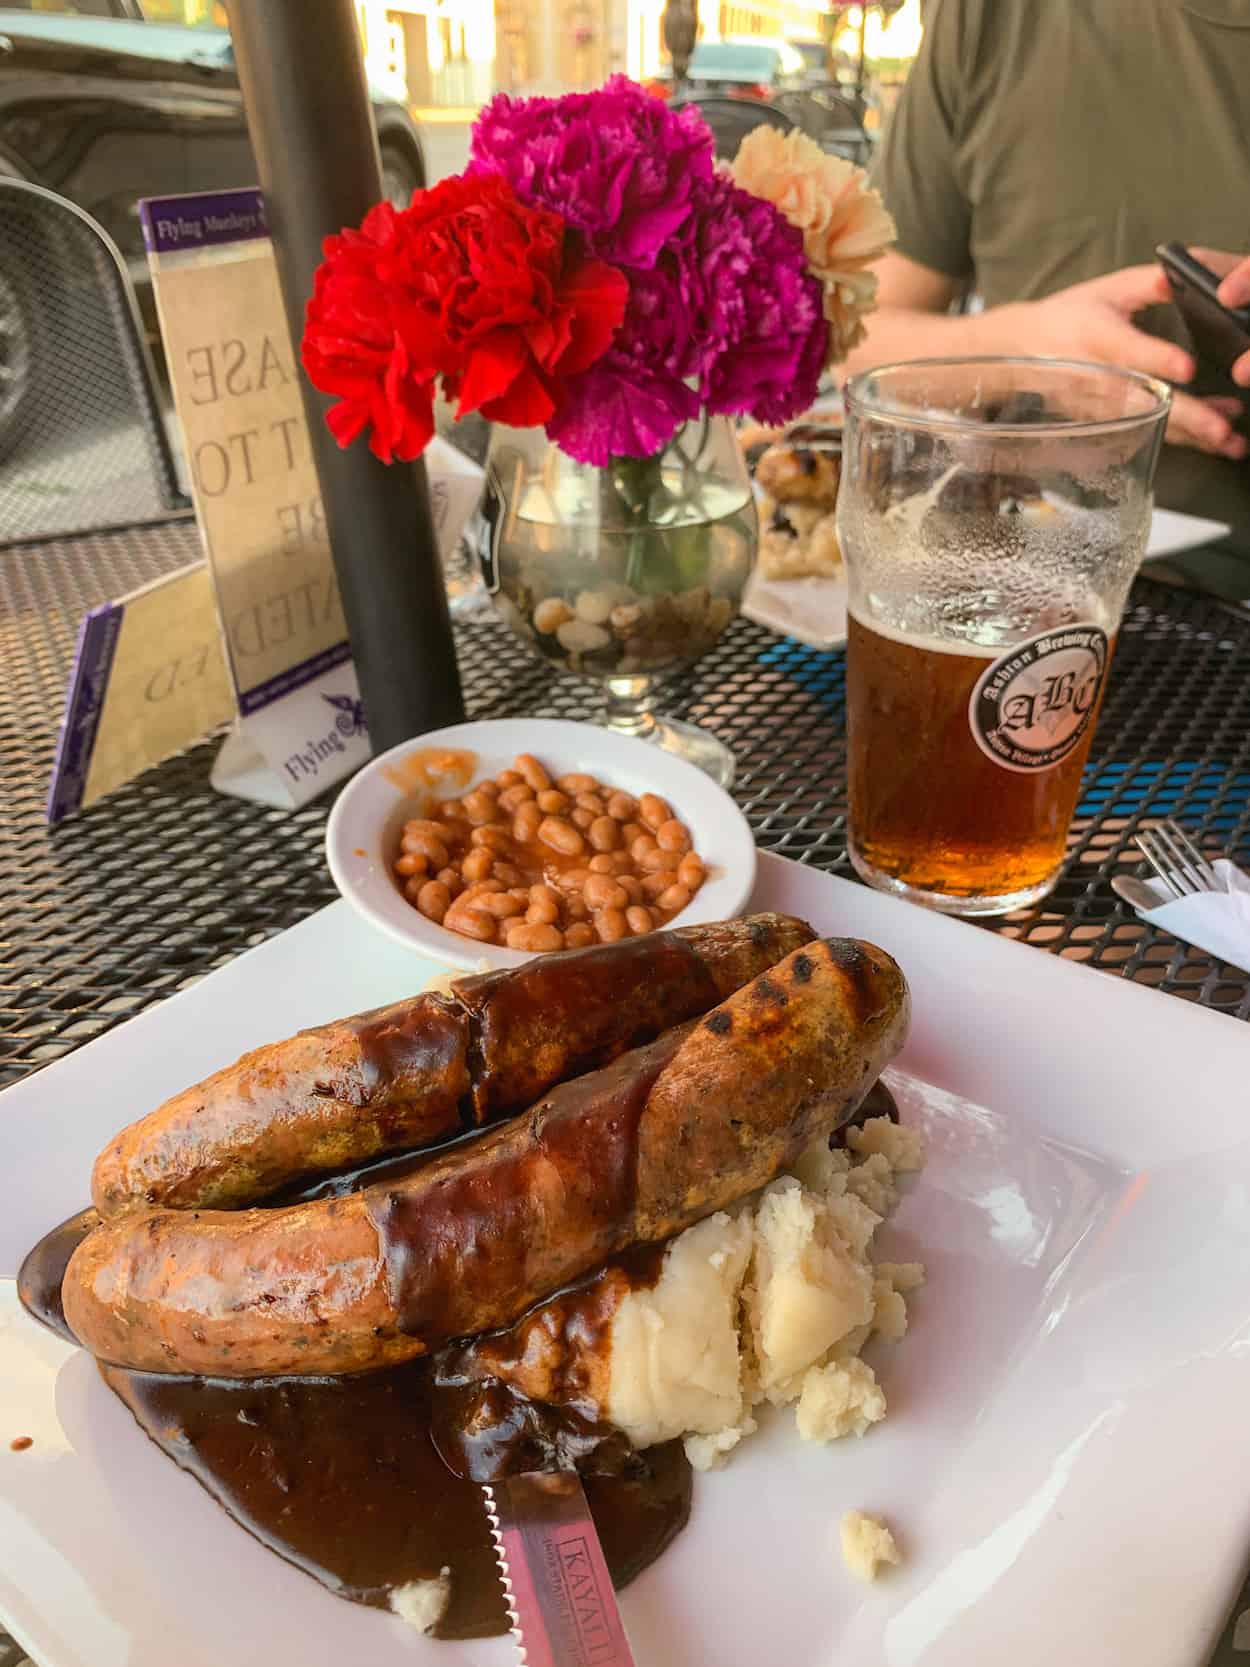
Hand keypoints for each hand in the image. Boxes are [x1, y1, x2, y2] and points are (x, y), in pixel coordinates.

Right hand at [1008, 266, 1245, 460]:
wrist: (1022, 349)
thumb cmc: (1069, 316)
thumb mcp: (1105, 289)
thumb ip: (1146, 283)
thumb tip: (1181, 277)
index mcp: (1095, 335)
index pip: (1127, 350)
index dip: (1157, 359)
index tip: (1187, 368)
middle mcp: (1096, 377)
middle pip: (1143, 402)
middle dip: (1184, 416)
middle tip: (1220, 427)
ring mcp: (1097, 407)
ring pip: (1148, 425)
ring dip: (1190, 435)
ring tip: (1229, 440)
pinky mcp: (1101, 423)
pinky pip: (1144, 433)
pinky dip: (1179, 439)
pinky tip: (1212, 441)